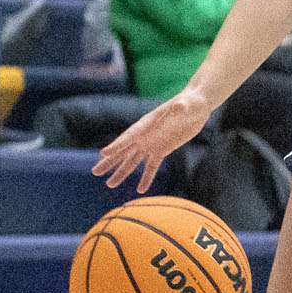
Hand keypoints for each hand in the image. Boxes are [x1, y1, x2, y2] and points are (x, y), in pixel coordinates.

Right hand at [94, 88, 212, 192]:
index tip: (103, 154)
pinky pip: (151, 166)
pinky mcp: (162, 150)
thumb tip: (179, 107)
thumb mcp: (185, 105)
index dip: (117, 145)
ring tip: (109, 184)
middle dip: (110, 162)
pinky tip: (140, 190)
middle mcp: (145, 135)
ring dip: (122, 172)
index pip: (129, 136)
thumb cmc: (190, 102)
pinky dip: (146, 177)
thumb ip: (180, 108)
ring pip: (133, 160)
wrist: (196, 107)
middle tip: (95, 172)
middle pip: (124, 150)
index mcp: (147, 123)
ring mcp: (152, 143)